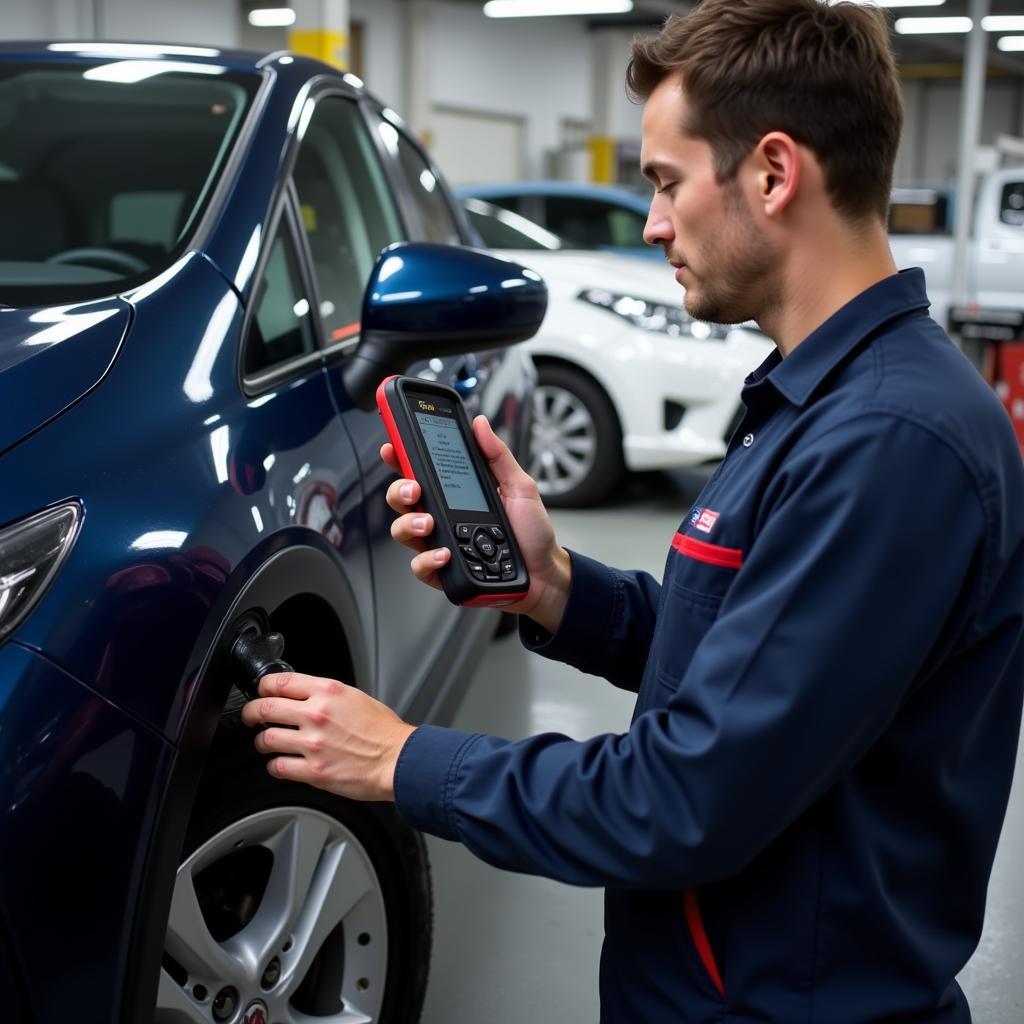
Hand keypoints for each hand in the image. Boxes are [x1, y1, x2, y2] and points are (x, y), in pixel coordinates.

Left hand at [240, 672, 415, 801]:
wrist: (398, 760)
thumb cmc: (384, 732)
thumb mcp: (356, 697)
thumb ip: (326, 696)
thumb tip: (304, 697)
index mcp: (328, 692)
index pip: (280, 682)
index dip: (263, 687)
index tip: (261, 691)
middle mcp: (317, 715)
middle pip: (264, 708)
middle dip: (251, 712)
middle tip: (250, 716)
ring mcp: (313, 744)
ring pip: (267, 739)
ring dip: (263, 741)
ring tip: (267, 742)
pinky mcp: (313, 771)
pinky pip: (278, 767)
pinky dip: (275, 765)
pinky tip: (281, 763)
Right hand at [381, 415, 570, 632]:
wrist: (545, 572)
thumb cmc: (532, 532)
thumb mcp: (520, 487)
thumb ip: (498, 456)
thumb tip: (480, 424)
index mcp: (455, 493)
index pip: (420, 471)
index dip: (400, 457)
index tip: (393, 446)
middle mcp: (442, 516)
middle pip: (401, 499)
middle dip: (398, 490)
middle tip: (414, 489)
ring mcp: (439, 543)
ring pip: (402, 531)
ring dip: (408, 524)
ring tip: (429, 523)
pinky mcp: (443, 571)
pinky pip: (420, 566)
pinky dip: (427, 559)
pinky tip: (444, 553)